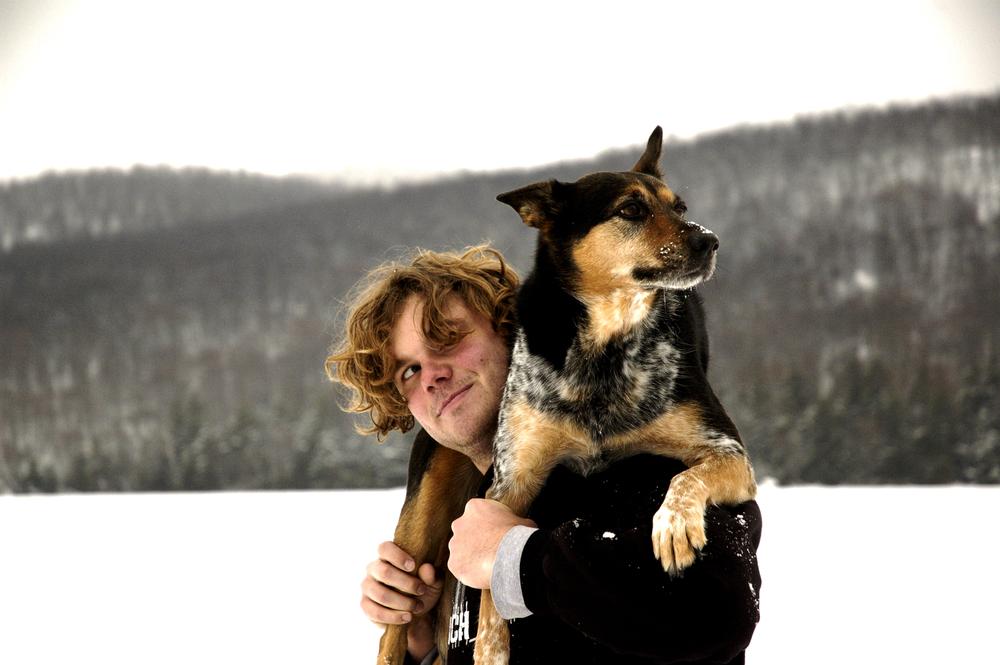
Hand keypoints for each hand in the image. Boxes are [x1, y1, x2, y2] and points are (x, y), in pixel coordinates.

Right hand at [360, 541, 442, 659]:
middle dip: (406, 583)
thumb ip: (431, 575)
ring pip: (381, 594)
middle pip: (384, 572)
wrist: (416, 614)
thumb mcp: (433, 583)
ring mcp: (367, 587)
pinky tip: (407, 617)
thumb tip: (427, 569)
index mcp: (387, 556)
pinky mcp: (365, 605)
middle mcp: (373, 568)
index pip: (385, 548)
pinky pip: (375, 612)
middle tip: (422, 590)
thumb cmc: (422, 589)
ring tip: (418, 607)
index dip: (398, 556)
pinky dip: (394, 616)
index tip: (413, 566)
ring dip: (402, 602)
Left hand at [448, 499, 536, 589]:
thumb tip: (523, 525)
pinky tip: (482, 573)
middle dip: (474, 539)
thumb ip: (515, 521)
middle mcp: (460, 523)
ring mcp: (455, 544)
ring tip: (487, 563)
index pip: (476, 513)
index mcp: (474, 507)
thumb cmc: (516, 536)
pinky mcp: (453, 563)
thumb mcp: (522, 521)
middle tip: (489, 548)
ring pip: (460, 550)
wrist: (509, 556)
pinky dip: (469, 571)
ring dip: (470, 556)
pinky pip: (460, 568)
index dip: (485, 524)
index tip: (493, 532)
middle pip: (464, 531)